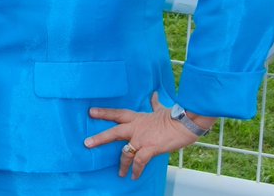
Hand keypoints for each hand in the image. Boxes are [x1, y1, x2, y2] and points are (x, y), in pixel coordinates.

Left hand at [85, 92, 213, 179]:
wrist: (186, 122)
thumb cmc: (175, 115)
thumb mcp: (161, 109)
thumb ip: (154, 104)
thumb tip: (154, 95)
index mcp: (137, 118)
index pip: (117, 114)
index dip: (104, 113)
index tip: (91, 112)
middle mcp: (136, 128)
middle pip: (114, 133)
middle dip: (100, 138)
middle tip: (87, 143)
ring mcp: (142, 139)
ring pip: (125, 152)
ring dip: (121, 164)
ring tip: (119, 173)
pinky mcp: (150, 148)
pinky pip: (140, 162)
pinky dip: (137, 170)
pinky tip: (134, 176)